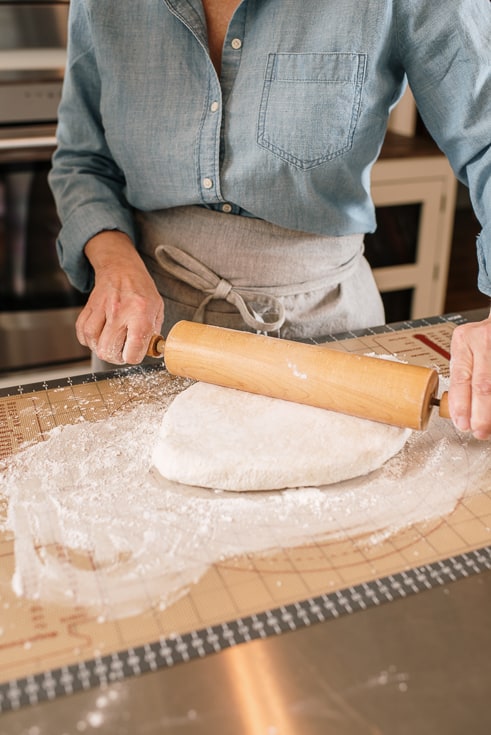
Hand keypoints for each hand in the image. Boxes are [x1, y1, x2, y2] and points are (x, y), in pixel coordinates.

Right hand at [76, 230, 163, 364]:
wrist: (121, 267)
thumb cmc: (141, 289)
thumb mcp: (157, 309)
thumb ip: (154, 332)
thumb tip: (150, 352)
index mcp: (140, 314)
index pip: (132, 351)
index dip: (133, 357)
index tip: (134, 353)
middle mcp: (119, 312)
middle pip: (108, 350)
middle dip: (116, 357)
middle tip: (122, 352)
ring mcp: (102, 308)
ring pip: (92, 342)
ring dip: (100, 348)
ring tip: (110, 344)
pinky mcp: (89, 307)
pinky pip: (82, 332)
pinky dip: (88, 340)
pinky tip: (98, 337)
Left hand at [448, 306, 490, 439]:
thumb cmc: (484, 337)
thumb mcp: (466, 346)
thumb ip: (463, 372)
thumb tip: (458, 410)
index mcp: (465, 340)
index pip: (461, 379)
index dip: (461, 405)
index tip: (462, 424)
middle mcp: (485, 340)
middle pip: (483, 386)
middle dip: (481, 414)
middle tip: (479, 431)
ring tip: (490, 426)